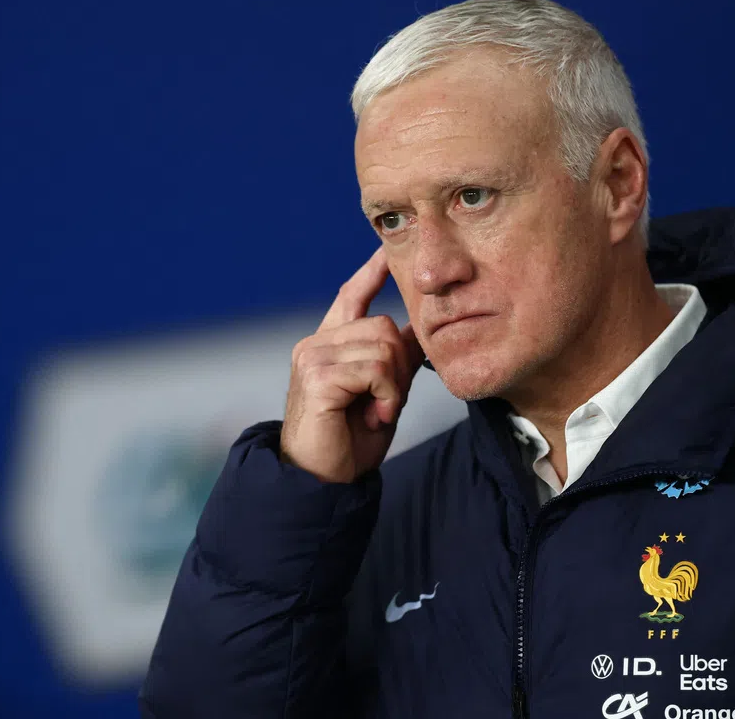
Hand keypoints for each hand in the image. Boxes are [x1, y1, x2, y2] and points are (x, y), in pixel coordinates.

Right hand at [280, 247, 424, 482]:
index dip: (370, 273)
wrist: (323, 482)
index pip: (351, 296)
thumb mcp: (383, 394)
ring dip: (393, 387)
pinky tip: (374, 416)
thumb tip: (421, 331)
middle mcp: (315, 344)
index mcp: (328, 346)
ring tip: (378, 412)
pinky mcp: (317, 376)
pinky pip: (375, 369)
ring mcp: (312, 357)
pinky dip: (386, 397)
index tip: (385, 251)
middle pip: (384, 325)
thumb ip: (397, 362)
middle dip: (399, 367)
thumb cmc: (349, 442)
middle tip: (386, 403)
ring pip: (382, 346)